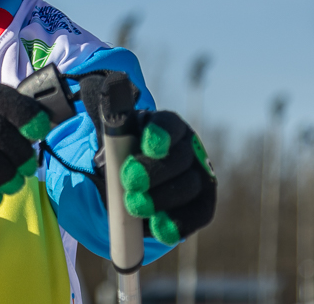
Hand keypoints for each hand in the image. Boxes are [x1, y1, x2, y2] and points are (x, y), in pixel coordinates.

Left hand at [76, 71, 216, 244]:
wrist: (129, 182)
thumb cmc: (121, 152)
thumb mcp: (112, 132)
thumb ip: (112, 113)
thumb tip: (112, 82)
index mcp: (166, 125)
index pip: (168, 125)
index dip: (160, 133)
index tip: (148, 144)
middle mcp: (188, 148)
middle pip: (179, 159)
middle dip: (154, 172)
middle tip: (128, 182)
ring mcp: (199, 176)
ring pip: (188, 187)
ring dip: (161, 199)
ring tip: (134, 207)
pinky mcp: (202, 203)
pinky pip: (197, 214)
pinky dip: (178, 223)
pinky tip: (160, 229)